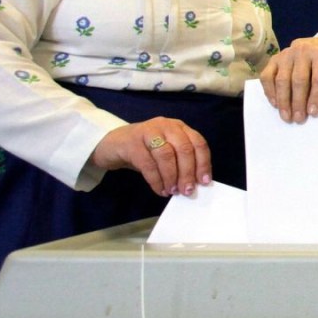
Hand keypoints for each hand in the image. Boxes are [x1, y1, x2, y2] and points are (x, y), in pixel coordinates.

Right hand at [90, 119, 210, 197]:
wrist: (112, 145)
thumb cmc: (145, 151)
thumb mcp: (166, 153)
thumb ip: (180, 162)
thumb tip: (195, 183)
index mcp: (179, 128)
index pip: (198, 143)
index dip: (203, 163)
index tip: (204, 182)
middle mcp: (166, 125)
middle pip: (183, 148)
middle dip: (187, 172)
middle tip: (187, 190)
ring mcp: (148, 131)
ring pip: (166, 155)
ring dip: (171, 177)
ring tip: (172, 191)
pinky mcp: (132, 142)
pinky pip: (148, 164)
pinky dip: (156, 180)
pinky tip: (160, 190)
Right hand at [259, 37, 317, 122]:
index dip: (316, 96)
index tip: (313, 113)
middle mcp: (302, 50)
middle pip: (299, 80)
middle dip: (298, 102)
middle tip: (299, 119)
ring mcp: (286, 53)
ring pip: (282, 79)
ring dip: (283, 101)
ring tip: (287, 117)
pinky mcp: (274, 59)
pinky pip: (267, 76)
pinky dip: (270, 91)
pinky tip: (275, 104)